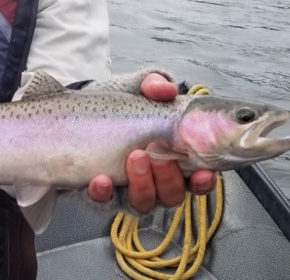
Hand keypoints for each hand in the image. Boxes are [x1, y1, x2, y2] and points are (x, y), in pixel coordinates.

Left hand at [85, 72, 214, 209]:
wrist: (86, 113)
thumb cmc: (125, 104)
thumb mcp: (142, 88)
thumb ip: (156, 85)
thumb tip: (167, 91)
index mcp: (176, 157)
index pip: (198, 179)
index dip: (203, 182)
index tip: (202, 173)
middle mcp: (158, 181)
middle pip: (172, 194)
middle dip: (168, 178)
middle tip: (157, 154)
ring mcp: (132, 190)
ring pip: (145, 202)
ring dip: (142, 184)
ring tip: (134, 157)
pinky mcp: (105, 195)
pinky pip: (106, 202)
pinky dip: (104, 194)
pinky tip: (101, 180)